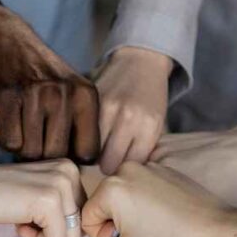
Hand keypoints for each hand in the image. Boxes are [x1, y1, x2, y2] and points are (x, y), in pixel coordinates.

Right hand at [0, 0, 98, 162]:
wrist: (4, 38)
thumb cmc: (38, 76)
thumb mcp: (70, 92)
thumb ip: (79, 126)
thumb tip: (78, 174)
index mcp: (85, 96)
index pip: (87, 154)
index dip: (70, 161)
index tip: (56, 152)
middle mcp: (64, 94)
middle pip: (56, 157)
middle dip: (42, 159)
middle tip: (31, 144)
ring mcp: (35, 94)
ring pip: (30, 153)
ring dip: (20, 151)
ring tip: (18, 133)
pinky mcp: (6, 98)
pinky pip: (9, 142)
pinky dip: (3, 142)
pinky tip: (3, 127)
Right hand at [0, 149, 83, 236]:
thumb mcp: (36, 194)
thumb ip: (60, 206)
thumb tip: (82, 235)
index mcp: (70, 169)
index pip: (80, 216)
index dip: (54, 224)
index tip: (29, 212)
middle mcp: (71, 173)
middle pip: (79, 228)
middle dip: (51, 232)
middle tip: (23, 218)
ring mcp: (62, 186)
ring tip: (21, 220)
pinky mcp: (50, 202)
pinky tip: (17, 223)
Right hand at [82, 162, 227, 236]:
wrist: (216, 230)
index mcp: (111, 187)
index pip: (87, 217)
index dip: (101, 236)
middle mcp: (126, 169)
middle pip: (104, 202)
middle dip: (115, 222)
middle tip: (140, 236)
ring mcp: (148, 166)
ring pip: (124, 195)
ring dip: (131, 212)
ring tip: (154, 226)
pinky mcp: (165, 169)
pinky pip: (143, 188)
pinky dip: (147, 203)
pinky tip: (165, 216)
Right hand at [94, 47, 171, 174]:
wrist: (141, 60)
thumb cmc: (151, 98)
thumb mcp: (156, 124)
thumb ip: (142, 149)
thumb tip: (125, 176)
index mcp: (148, 127)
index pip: (129, 166)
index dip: (124, 168)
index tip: (121, 164)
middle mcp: (127, 118)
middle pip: (107, 163)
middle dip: (106, 164)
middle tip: (107, 157)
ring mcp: (106, 108)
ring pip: (90, 150)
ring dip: (92, 151)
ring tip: (96, 145)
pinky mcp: (90, 100)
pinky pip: (81, 131)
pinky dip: (82, 136)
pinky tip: (86, 132)